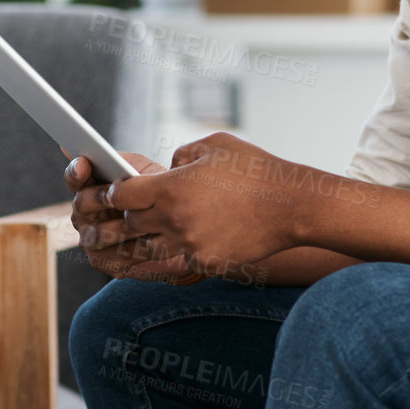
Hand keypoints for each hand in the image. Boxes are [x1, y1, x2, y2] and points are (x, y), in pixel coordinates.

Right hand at [63, 151, 195, 281]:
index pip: (75, 178)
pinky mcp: (106, 264)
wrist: (181, 231)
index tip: (84, 164)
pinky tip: (150, 241)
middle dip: (99, 198)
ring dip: (120, 226)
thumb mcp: (143, 172)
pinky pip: (115, 257)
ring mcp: (92, 241)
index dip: (76, 171)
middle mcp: (84, 216)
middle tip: (115, 194)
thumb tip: (83, 147)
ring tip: (141, 219)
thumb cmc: (158, 195)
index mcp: (89, 189)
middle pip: (80, 204)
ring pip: (96, 234)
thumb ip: (121, 161)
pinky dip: (133, 248)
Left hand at [85, 133, 307, 279]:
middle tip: (144, 208)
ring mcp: (190, 246)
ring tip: (171, 223)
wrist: (291, 204)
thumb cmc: (253, 168)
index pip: (121, 195)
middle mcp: (174, 220)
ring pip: (152, 247)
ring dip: (155, 235)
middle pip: (132, 223)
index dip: (118, 191)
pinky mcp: (207, 264)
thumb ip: (182, 155)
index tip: (124, 190)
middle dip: (134, 214)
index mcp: (170, 188)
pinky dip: (186, 249)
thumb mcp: (214, 145)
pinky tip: (202, 234)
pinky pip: (183, 259)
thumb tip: (169, 169)